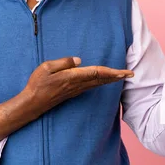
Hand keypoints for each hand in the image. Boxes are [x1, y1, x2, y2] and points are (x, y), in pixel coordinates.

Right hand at [19, 57, 133, 114]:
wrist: (33, 103)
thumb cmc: (37, 84)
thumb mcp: (46, 68)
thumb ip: (63, 62)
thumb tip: (79, 60)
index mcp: (72, 77)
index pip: (97, 73)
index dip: (112, 72)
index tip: (124, 72)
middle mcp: (77, 85)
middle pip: (101, 79)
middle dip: (117, 76)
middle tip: (131, 73)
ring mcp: (76, 90)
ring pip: (98, 83)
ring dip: (111, 79)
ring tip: (122, 75)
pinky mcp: (73, 92)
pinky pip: (92, 86)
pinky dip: (101, 82)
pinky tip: (104, 80)